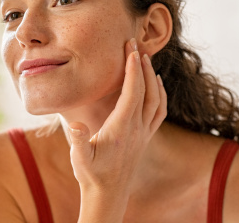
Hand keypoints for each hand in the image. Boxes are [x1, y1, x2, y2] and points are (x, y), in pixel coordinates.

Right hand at [68, 38, 166, 221]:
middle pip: (146, 90)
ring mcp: (144, 133)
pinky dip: (160, 94)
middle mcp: (137, 128)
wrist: (108, 194)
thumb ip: (80, 141)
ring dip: (152, 77)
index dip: (132, 69)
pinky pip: (160, 111)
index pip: (132, 92)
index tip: (130, 49)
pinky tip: (156, 85)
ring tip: (145, 58)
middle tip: (135, 44)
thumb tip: (77, 125)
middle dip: (142, 65)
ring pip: (156, 99)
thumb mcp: (80, 158)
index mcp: (121, 128)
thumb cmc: (91, 174)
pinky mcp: (145, 138)